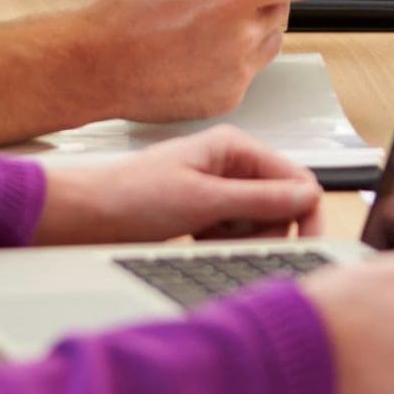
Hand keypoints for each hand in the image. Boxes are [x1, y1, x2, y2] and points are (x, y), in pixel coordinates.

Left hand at [33, 125, 321, 245]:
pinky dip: (224, 243)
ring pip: (258, 221)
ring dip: (243, 238)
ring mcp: (217, 188)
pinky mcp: (203, 211)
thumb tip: (309, 197)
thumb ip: (261, 200)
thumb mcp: (204, 201)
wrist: (83, 218)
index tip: (310, 244)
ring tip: (208, 239)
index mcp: (234, 147)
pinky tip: (198, 241)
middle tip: (242, 245)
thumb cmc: (131, 198)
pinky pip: (234, 231)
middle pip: (280, 202)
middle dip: (268, 229)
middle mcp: (230, 164)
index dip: (306, 212)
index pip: (296, 178)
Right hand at [83, 0, 335, 122]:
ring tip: (206, 26)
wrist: (95, 67)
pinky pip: (248, 71)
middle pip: (283, 7)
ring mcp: (237, 71)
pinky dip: (234, 60)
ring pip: (270, 41)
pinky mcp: (227, 98)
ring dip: (253, 29)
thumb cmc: (125, 14)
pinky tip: (197, 53)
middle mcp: (243, 36)